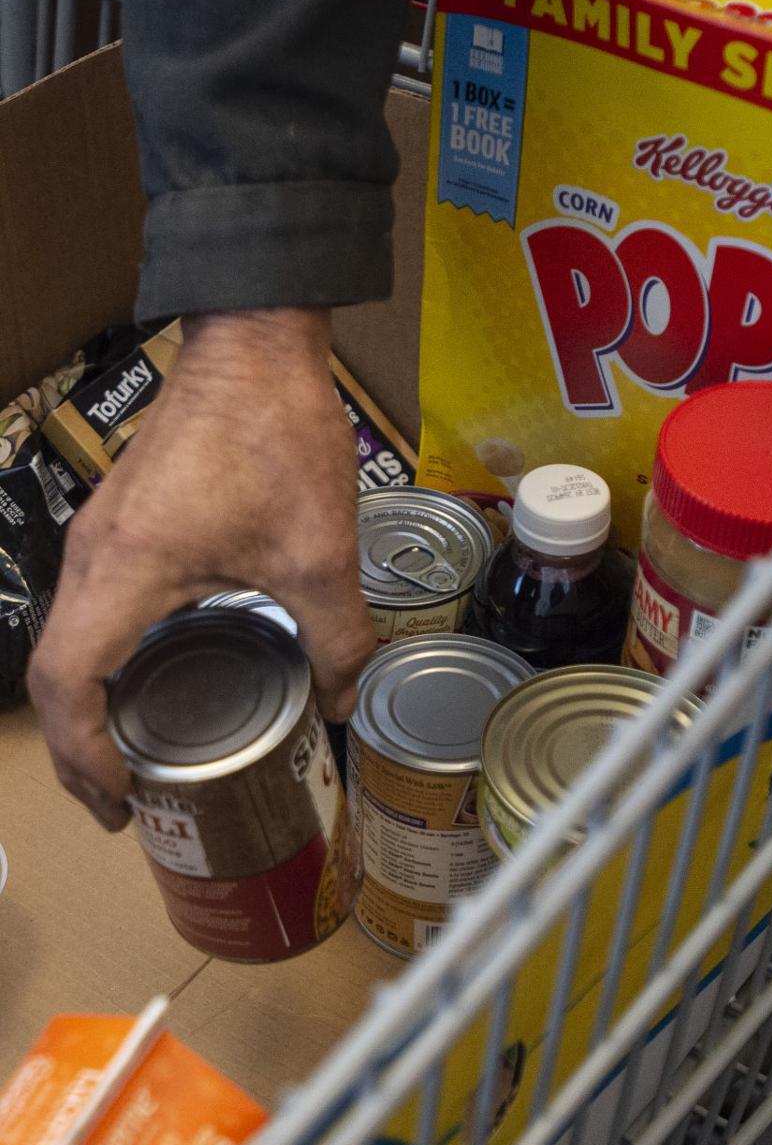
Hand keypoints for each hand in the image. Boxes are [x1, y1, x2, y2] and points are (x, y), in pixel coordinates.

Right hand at [27, 308, 375, 829]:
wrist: (254, 346)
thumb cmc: (276, 437)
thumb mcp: (320, 551)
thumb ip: (339, 636)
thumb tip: (345, 700)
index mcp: (124, 572)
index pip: (66, 684)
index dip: (81, 756)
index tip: (118, 798)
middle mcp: (93, 557)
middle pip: (54, 672)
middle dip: (79, 746)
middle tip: (122, 798)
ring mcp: (101, 535)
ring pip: (68, 640)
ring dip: (91, 704)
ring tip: (133, 754)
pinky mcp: (123, 522)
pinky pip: (93, 608)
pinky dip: (106, 660)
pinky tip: (155, 677)